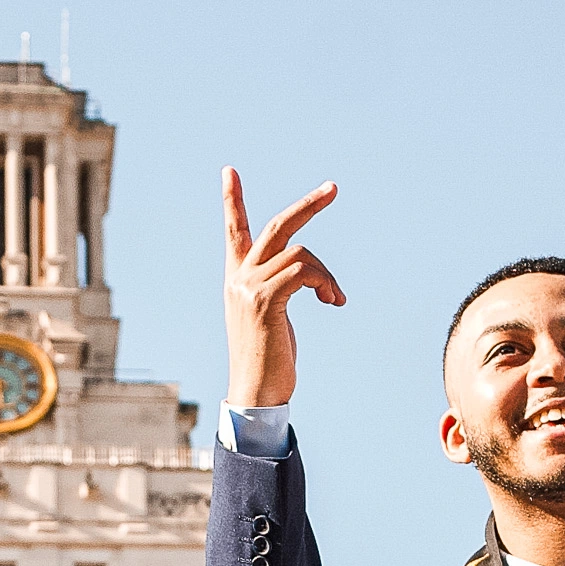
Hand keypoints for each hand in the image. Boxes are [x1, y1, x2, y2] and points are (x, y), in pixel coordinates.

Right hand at [221, 168, 345, 407]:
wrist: (256, 393)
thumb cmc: (269, 361)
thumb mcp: (273, 317)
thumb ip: (280, 289)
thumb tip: (307, 277)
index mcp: (238, 279)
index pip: (235, 231)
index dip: (233, 201)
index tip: (229, 171)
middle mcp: (239, 277)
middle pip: (276, 227)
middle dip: (308, 206)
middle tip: (333, 188)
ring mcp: (248, 287)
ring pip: (300, 253)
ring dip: (326, 274)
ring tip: (335, 298)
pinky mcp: (264, 300)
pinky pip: (302, 271)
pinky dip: (324, 282)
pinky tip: (333, 302)